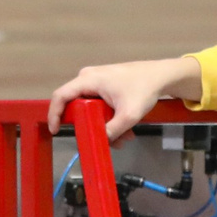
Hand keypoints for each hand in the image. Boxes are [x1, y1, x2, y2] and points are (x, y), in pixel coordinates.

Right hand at [46, 56, 204, 139]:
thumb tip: (101, 142)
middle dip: (89, 125)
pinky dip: (109, 118)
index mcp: (89, 80)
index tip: (56, 130)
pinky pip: (98, 104)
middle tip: (101, 139)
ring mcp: (96, 80)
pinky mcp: (104, 85)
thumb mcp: (129, 115)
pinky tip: (125, 128)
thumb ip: (112, 130)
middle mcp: (88, 77)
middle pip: (76, 106)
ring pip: (89, 108)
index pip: (61, 96)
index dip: (55, 114)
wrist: (161, 75)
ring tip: (124, 137)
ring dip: (103, 125)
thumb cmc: (145, 88)